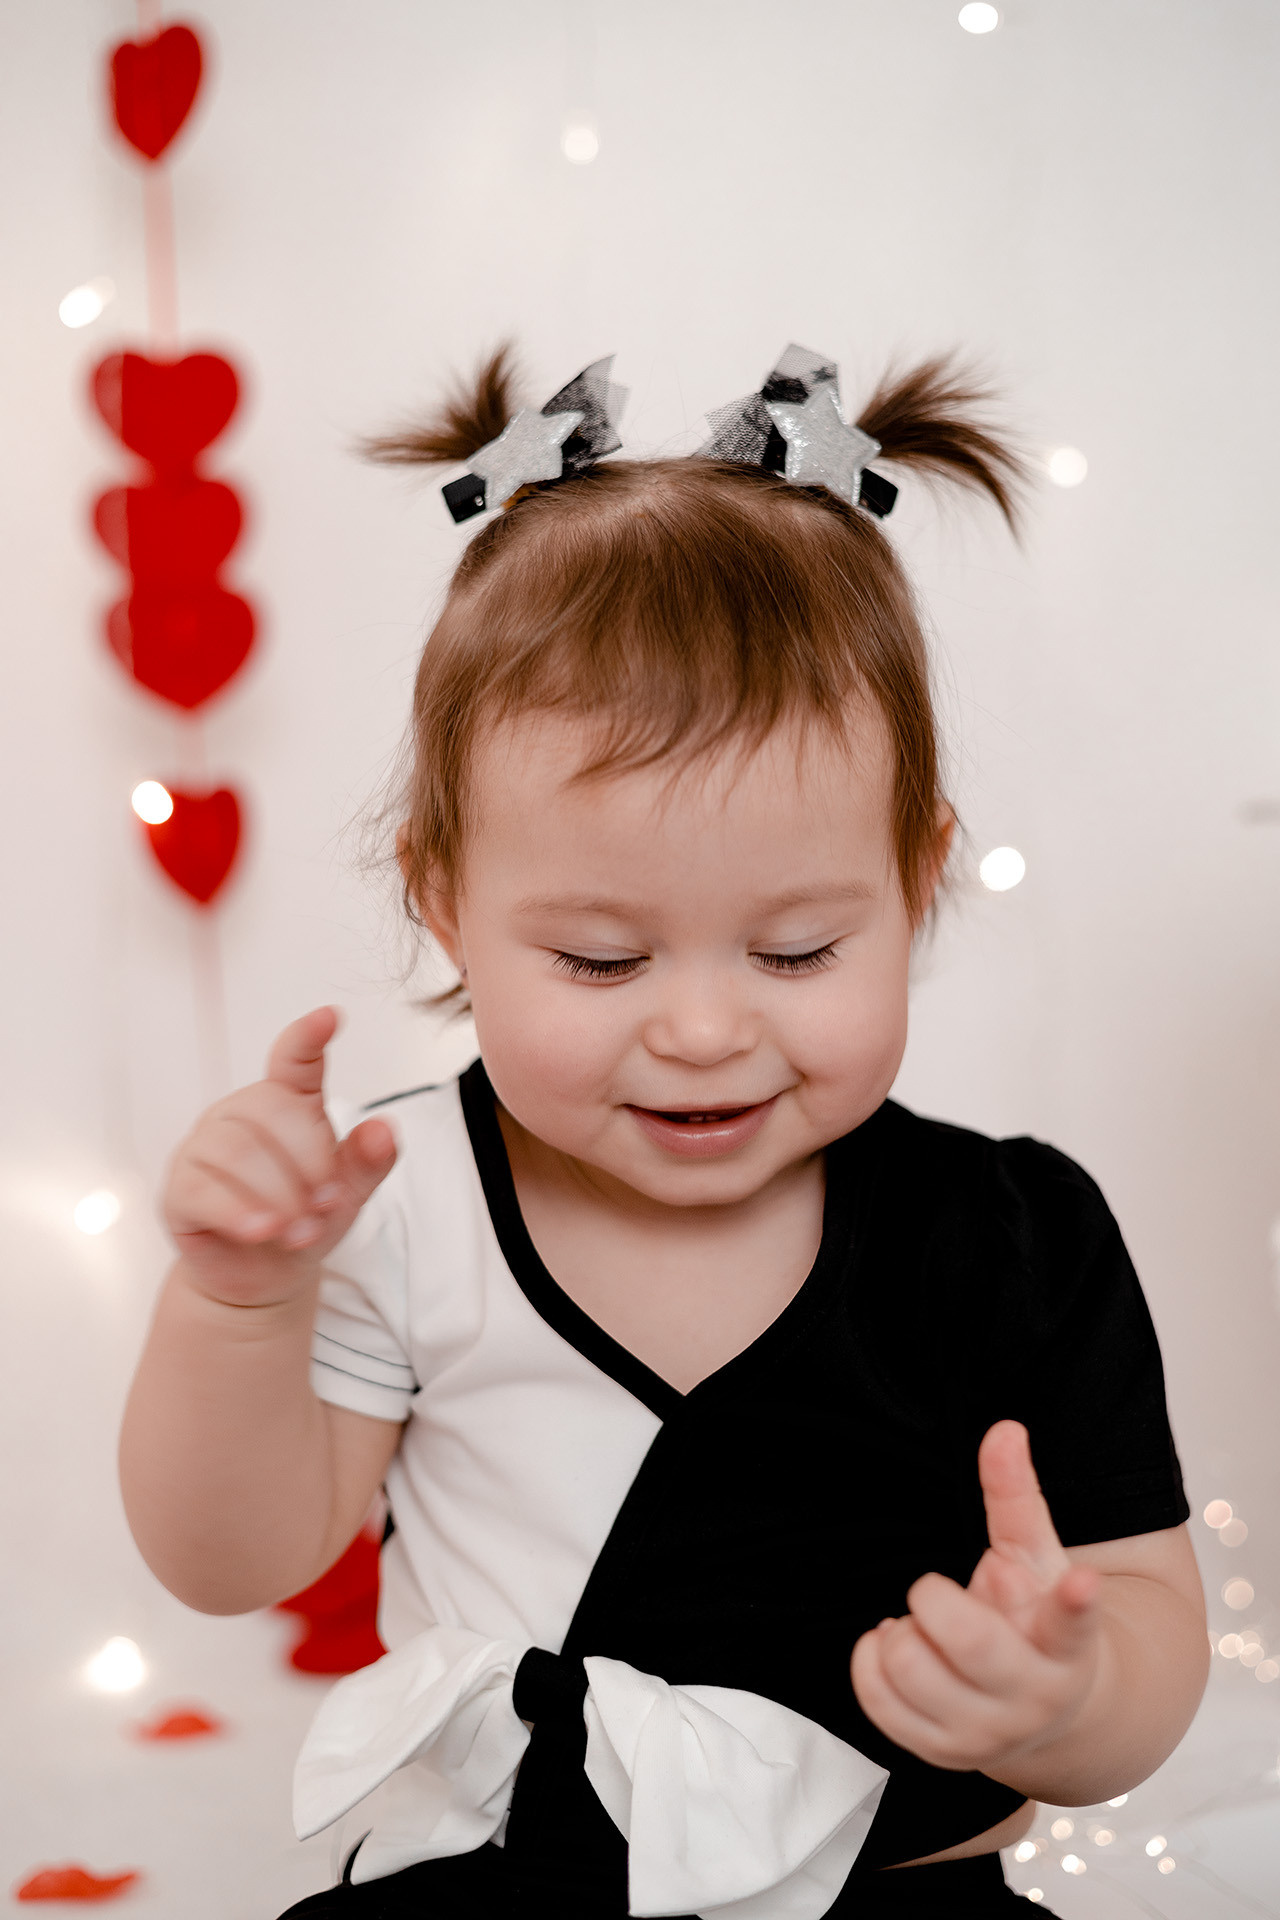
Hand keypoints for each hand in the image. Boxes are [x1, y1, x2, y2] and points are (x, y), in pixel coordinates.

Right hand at [161, 1006, 397, 1308]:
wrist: (265, 1277)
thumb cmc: (306, 1219)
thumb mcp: (348, 1195)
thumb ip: (367, 1163)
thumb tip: (385, 1129)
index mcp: (286, 1102)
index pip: (294, 1059)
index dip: (308, 1037)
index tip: (329, 1016)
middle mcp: (240, 1113)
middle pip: (269, 1112)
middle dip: (307, 1164)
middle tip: (326, 1206)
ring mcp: (204, 1148)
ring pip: (236, 1151)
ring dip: (277, 1195)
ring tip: (300, 1230)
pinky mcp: (178, 1189)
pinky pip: (201, 1189)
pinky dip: (237, 1211)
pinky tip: (261, 1230)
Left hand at [850, 1421, 1101, 1773]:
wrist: (1045, 1713)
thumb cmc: (1034, 1620)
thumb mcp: (1035, 1558)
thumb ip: (1016, 1495)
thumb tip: (1005, 1428)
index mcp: (1066, 1643)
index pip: (1073, 1621)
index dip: (1076, 1602)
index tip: (1083, 1580)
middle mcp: (1032, 1696)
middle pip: (968, 1642)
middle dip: (933, 1598)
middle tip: (935, 1591)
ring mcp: (987, 1734)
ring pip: (911, 1667)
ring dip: (902, 1632)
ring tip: (922, 1629)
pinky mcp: (942, 1753)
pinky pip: (878, 1701)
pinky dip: (871, 1660)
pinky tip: (897, 1645)